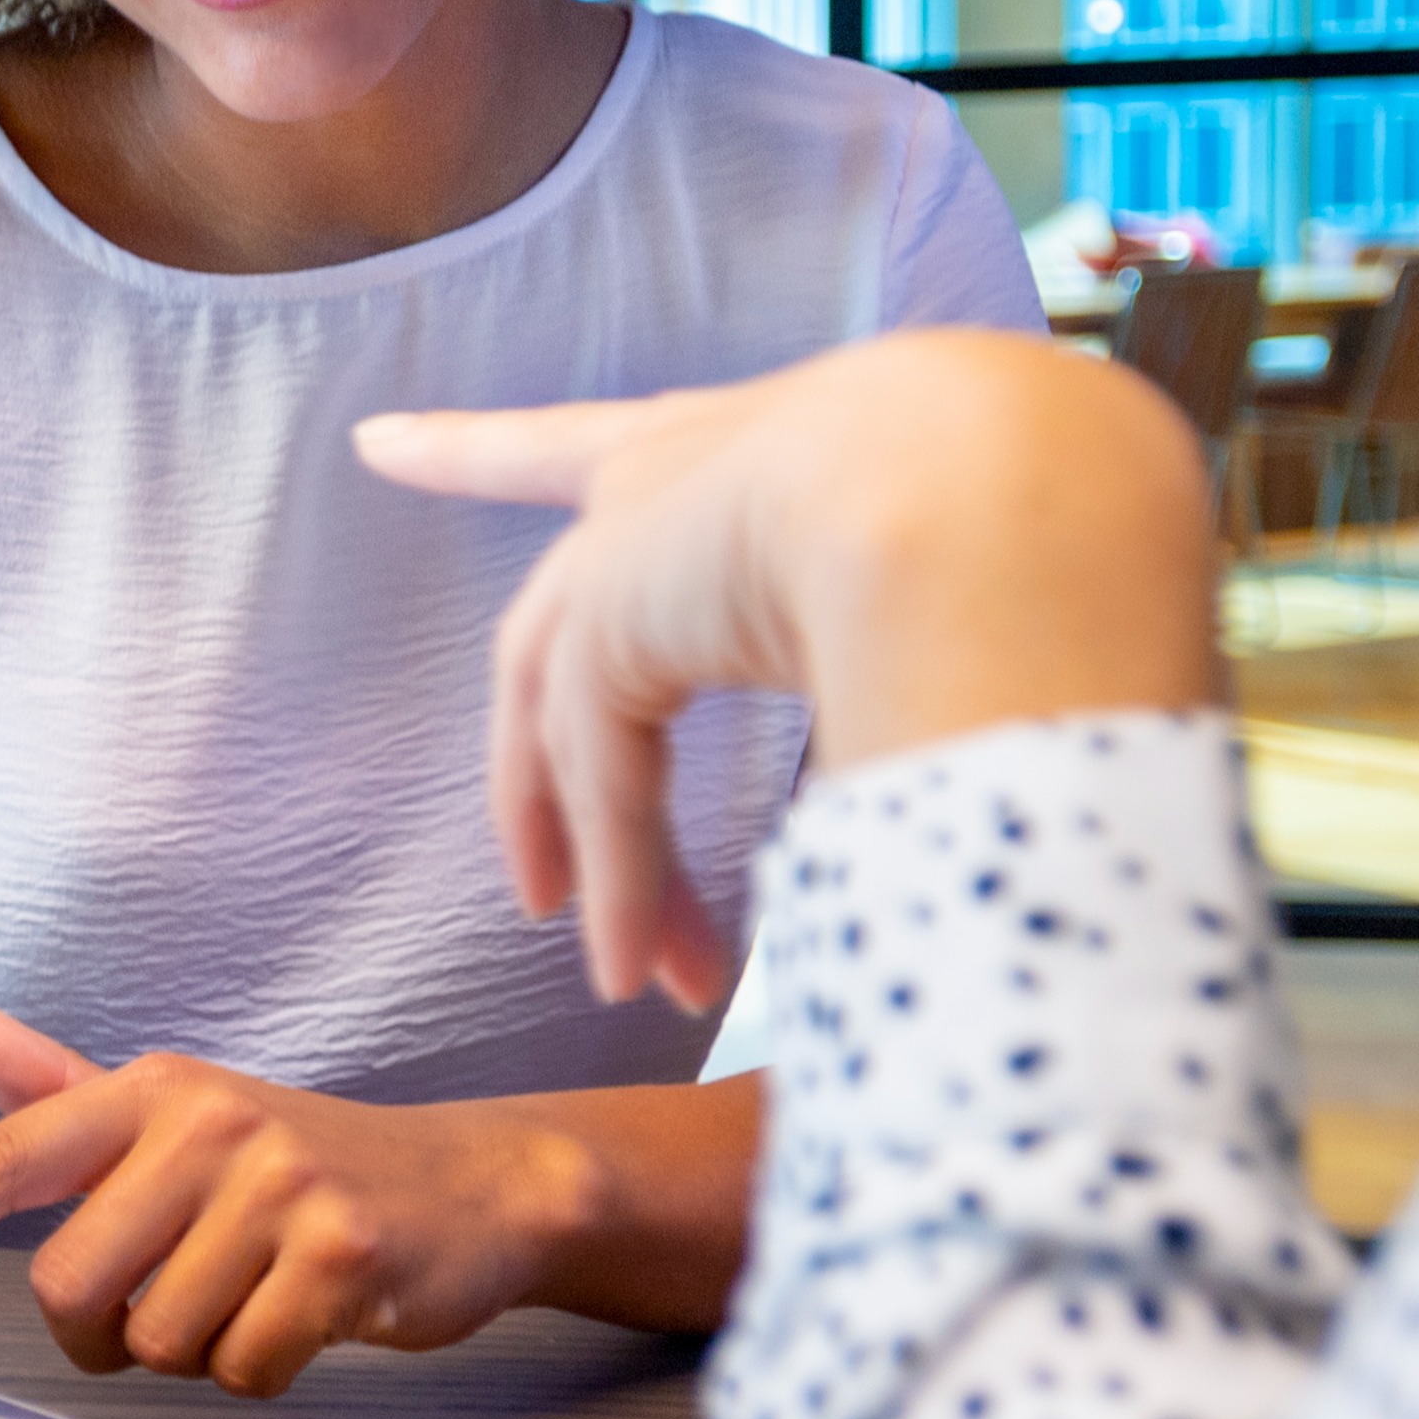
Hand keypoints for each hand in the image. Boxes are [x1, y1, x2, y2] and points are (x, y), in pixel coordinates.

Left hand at [0, 1003, 606, 1397]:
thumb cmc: (307, 1161)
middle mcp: (207, 1125)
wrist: (476, 1185)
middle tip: (172, 1304)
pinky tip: (307, 1318)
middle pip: (76, 1286)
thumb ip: (63, 1091)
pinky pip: (244, 1368)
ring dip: (199, 1350)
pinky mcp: (342, 1253)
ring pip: (161, 1340)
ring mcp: (279, 1186)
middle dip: (109, 1331)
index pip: (9, 1156)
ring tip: (259, 1294)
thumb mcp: (183, 1115)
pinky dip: (266, 1370)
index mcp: (150, 1093)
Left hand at [354, 329, 1225, 1011]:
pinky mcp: (611, 622)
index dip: (480, 453)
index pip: (588, 446)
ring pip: (578, 725)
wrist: (1013, 477)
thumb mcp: (969, 571)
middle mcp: (675, 476)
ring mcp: (630, 543)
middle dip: (547, 775)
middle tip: (542, 881)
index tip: (376, 445)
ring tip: (640, 980)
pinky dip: (627, 881)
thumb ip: (925, 644)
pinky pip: (604, 777)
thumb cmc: (1043, 507)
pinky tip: (642, 974)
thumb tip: (970, 749)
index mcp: (762, 438)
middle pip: (556, 623)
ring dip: (611, 863)